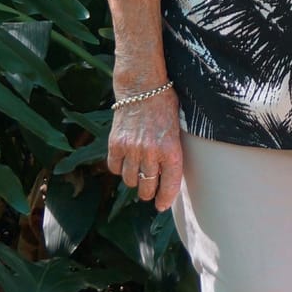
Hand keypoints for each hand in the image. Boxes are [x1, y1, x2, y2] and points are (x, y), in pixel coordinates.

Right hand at [108, 89, 182, 211]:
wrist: (142, 86)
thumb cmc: (164, 105)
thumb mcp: (176, 129)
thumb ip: (171, 152)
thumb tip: (166, 175)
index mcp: (171, 149)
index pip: (169, 185)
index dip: (165, 199)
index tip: (161, 205)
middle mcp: (151, 152)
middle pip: (147, 187)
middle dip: (149, 192)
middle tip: (149, 189)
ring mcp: (132, 149)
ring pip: (130, 180)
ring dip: (134, 180)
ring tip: (137, 171)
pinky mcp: (115, 144)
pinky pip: (114, 168)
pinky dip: (119, 168)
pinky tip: (125, 160)